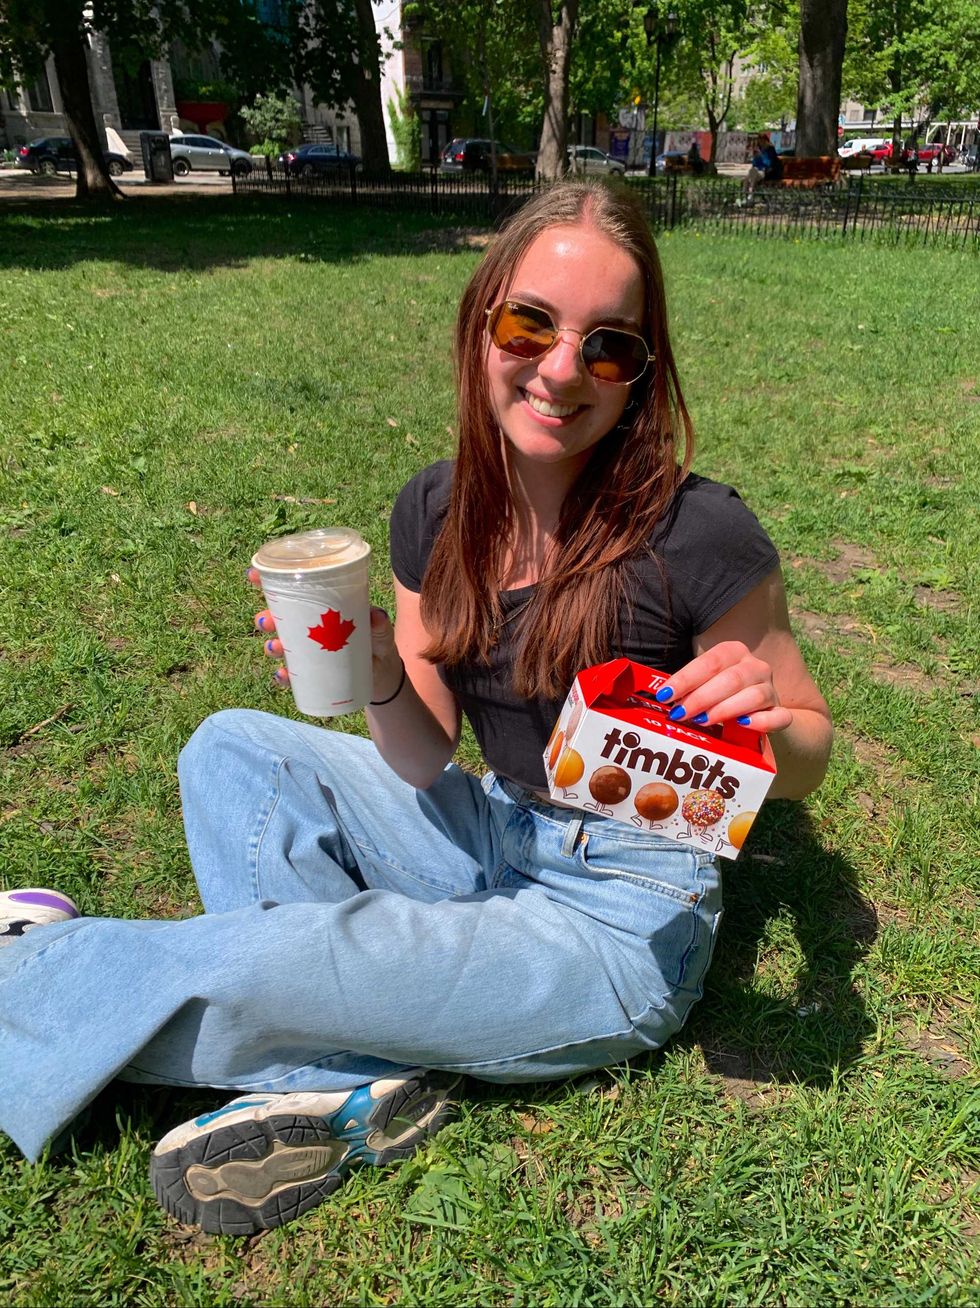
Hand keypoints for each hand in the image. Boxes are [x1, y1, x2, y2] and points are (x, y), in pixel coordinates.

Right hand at [248, 567, 403, 702]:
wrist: (382, 675)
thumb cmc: (378, 643)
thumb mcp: (381, 631)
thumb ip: (380, 624)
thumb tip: (375, 616)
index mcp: (319, 607)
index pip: (291, 590)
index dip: (268, 581)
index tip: (254, 575)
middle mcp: (308, 627)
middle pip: (278, 619)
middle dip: (266, 619)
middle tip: (266, 621)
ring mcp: (307, 651)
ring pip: (280, 645)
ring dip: (272, 646)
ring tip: (276, 647)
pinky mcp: (310, 674)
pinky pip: (291, 675)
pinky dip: (283, 676)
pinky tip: (283, 675)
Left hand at [652, 640, 793, 733]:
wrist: (756, 708)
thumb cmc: (718, 693)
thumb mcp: (703, 682)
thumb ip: (686, 687)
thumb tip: (660, 696)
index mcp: (733, 652)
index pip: (710, 661)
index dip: (686, 678)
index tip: (664, 695)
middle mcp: (755, 667)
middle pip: (730, 679)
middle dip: (701, 697)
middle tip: (679, 713)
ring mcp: (771, 689)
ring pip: (754, 696)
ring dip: (725, 709)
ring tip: (702, 721)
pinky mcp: (780, 712)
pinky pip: (779, 716)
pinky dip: (762, 721)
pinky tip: (743, 725)